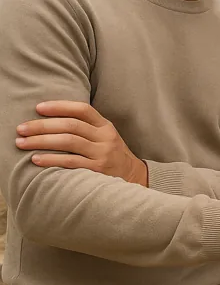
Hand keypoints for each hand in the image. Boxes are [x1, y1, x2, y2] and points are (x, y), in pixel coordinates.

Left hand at [15, 101, 148, 185]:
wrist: (134, 177)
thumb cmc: (111, 155)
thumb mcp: (105, 136)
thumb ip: (86, 127)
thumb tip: (50, 119)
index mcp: (105, 126)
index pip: (82, 109)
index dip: (59, 106)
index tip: (38, 108)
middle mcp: (105, 137)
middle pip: (70, 126)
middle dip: (42, 126)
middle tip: (21, 129)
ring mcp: (103, 154)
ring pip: (68, 142)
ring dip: (41, 141)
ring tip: (22, 143)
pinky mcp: (98, 170)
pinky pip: (70, 162)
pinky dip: (51, 160)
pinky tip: (36, 159)